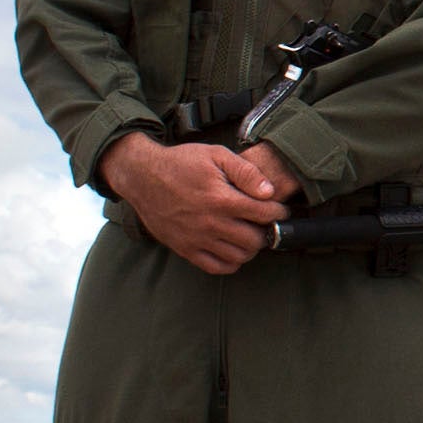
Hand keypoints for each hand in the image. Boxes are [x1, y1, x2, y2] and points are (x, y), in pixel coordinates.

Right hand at [98, 133, 295, 273]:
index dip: (279, 212)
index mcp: (221, 199)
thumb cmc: (181, 163)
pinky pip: (216, 267)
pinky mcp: (185, 249)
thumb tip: (270, 191)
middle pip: (255, 240)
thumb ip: (246, 172)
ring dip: (250, 248)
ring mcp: (197, 239)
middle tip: (264, 223)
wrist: (143, 177)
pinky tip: (233, 248)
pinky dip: (230, 262)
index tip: (279, 209)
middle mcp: (210, 223)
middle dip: (266, 231)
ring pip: (238, 256)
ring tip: (249, 234)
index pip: (264, 214)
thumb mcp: (216, 155)